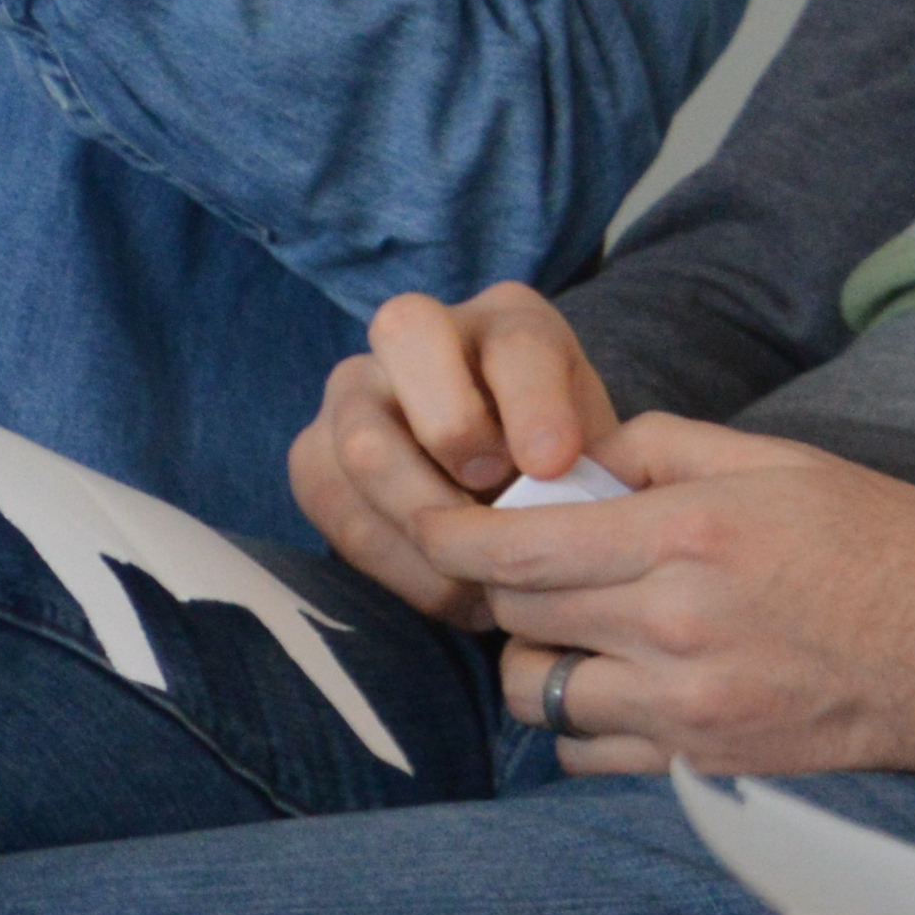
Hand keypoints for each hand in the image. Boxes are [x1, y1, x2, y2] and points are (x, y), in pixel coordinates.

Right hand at [289, 284, 617, 613]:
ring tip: (481, 575)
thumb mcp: (600, 462)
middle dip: (451, 426)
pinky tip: (452, 591)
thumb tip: (560, 506)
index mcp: (509, 323)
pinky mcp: (315, 455)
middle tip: (493, 495)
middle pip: (406, 338)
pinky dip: (399, 563)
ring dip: (422, 516)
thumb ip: (588, 469)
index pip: (515, 342)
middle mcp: (417, 334)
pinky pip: (337, 508)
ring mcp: (354, 389)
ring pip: (360, 439)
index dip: (533, 403)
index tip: (553, 466)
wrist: (511, 508)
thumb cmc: (565, 480)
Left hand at [415, 415, 914, 776]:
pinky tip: (614, 691)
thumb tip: (566, 451)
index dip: (445, 535)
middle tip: (527, 572)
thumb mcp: (775, 463)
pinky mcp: (710, 765)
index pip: (512, 548)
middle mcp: (677, 626)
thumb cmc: (879, 545)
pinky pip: (588, 755)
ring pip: (536, 692)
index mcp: (687, 538)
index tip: (428, 526)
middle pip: (514, 615)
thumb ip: (658, 447)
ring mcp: (691, 706)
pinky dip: (580, 725)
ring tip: (573, 634)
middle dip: (500, 589)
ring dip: (535, 660)